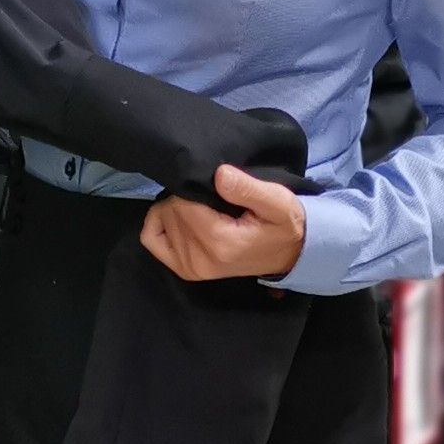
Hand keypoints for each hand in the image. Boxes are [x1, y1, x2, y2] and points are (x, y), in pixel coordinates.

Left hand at [141, 164, 306, 282]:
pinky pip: (152, 239)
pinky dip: (160, 224)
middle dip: (185, 197)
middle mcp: (199, 258)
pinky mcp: (184, 269)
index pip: (183, 203)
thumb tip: (219, 174)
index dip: (194, 187)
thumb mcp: (276, 200)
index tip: (216, 188)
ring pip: (160, 220)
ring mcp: (189, 267)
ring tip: (202, 207)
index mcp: (219, 241)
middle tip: (212, 197)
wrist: (291, 253)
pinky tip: (181, 217)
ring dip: (176, 209)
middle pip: (171, 212)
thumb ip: (247, 188)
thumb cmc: (282, 223)